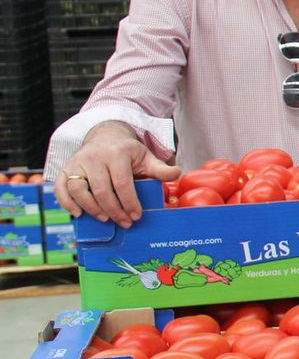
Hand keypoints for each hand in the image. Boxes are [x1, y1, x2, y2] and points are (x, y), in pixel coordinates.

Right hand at [56, 121, 181, 227]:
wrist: (106, 135)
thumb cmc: (128, 152)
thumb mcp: (146, 157)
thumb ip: (160, 168)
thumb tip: (177, 174)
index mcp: (118, 154)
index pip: (122, 183)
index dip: (129, 202)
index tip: (136, 216)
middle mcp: (95, 157)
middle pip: (102, 189)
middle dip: (114, 210)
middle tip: (124, 223)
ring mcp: (77, 163)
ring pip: (78, 188)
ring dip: (91, 208)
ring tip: (105, 219)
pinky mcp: (66, 169)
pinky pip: (61, 187)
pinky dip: (66, 202)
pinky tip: (78, 214)